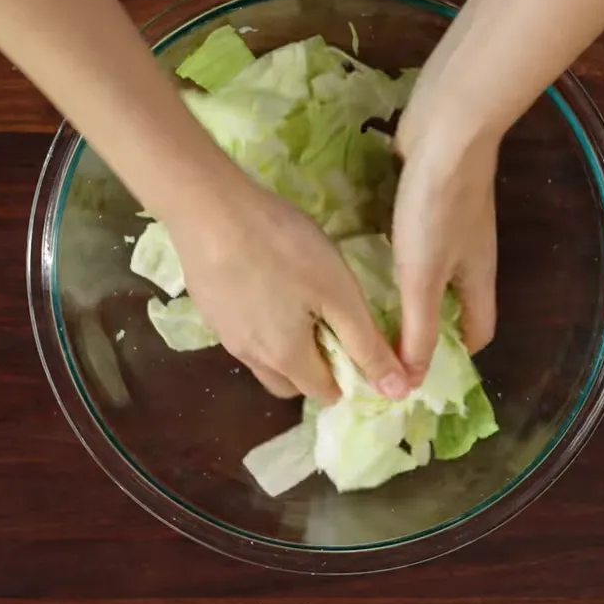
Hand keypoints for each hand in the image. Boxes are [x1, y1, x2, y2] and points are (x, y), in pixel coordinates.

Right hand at [168, 182, 411, 400]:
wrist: (210, 210)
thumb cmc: (285, 249)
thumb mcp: (339, 294)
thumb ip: (366, 344)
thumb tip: (395, 391)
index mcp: (287, 359)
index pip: (325, 394)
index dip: (348, 376)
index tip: (357, 341)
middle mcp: (251, 358)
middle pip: (291, 384)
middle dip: (315, 369)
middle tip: (328, 323)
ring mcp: (224, 335)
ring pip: (263, 360)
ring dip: (285, 348)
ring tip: (297, 303)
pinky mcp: (208, 309)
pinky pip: (242, 333)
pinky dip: (260, 324)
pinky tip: (265, 284)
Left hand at [392, 111, 499, 382]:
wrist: (448, 129)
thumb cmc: (438, 206)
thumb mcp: (423, 276)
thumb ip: (417, 329)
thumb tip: (410, 384)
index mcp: (477, 278)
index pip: (478, 331)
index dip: (455, 356)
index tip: (418, 374)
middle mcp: (469, 254)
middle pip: (452, 302)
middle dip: (424, 326)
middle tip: (381, 345)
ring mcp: (449, 222)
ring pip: (431, 269)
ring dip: (406, 289)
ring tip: (365, 307)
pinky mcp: (427, 197)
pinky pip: (411, 236)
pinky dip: (393, 252)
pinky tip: (363, 255)